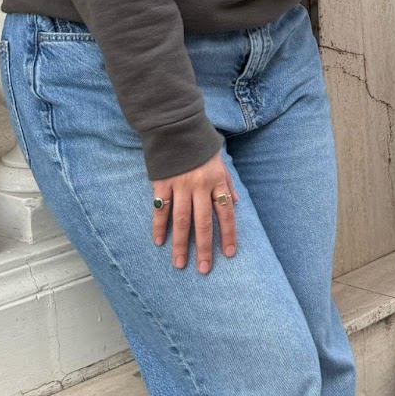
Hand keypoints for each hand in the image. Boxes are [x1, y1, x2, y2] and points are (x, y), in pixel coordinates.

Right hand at [151, 151, 238, 274]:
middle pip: (203, 222)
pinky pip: (161, 209)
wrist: (176, 126)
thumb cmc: (200, 145)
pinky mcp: (162, 183)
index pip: (226, 213)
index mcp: (217, 181)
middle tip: (203, 269)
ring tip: (179, 263)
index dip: (228, 234)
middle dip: (204, 248)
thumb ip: (227, 183)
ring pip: (181, 220)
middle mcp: (200, 186)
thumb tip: (236, 203)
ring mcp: (180, 185)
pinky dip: (159, 226)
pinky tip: (158, 241)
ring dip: (180, 244)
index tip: (230, 254)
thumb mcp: (220, 161)